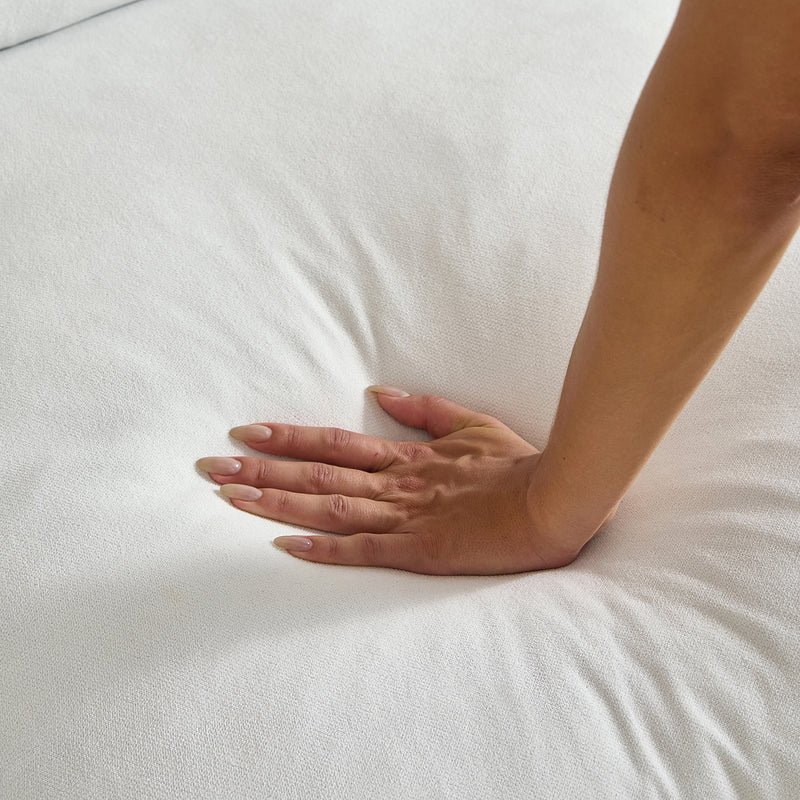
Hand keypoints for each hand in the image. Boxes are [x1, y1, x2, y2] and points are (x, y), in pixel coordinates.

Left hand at [196, 386, 612, 574]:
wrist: (558, 500)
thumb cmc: (516, 466)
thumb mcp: (471, 425)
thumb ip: (423, 410)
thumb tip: (380, 392)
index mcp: (407, 457)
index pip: (334, 443)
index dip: (287, 437)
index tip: (244, 432)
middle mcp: (397, 484)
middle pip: (318, 474)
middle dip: (261, 470)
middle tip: (209, 466)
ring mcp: (407, 517)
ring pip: (331, 508)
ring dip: (278, 503)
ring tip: (229, 499)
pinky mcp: (423, 551)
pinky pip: (366, 549)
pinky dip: (325, 548)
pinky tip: (285, 546)